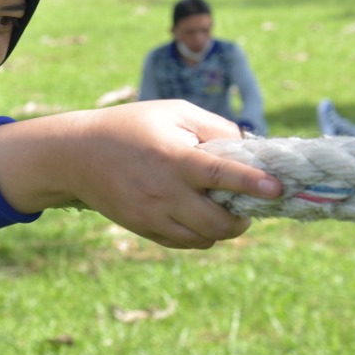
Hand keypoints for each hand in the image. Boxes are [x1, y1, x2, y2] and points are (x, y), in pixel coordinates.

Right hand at [0, 100, 281, 249]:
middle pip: (219, 222)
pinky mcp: (143, 228)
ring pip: (204, 238)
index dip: (253, 183)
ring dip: (222, 229)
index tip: (277, 188)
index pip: (221, 175)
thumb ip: (215, 128)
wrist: (77, 155)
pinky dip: (200, 235)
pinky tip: (198, 216)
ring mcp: (152, 215)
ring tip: (222, 210)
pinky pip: (184, 243)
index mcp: (174, 158)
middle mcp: (164, 191)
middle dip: (242, 218)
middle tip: (247, 206)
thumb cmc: (132, 126)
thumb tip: (252, 150)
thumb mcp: (174, 112)